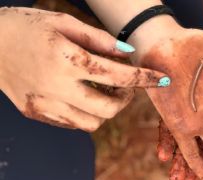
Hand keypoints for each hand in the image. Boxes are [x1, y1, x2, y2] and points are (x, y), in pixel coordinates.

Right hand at [0, 8, 165, 130]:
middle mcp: (56, 86)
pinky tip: (82, 96)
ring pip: (93, 123)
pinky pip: (73, 124)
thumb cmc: (27, 25)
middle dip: (126, 99)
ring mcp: (44, 104)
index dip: (145, 78)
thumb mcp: (64, 22)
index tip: (164, 80)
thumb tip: (129, 54)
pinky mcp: (35, 113)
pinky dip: (86, 113)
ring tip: (102, 90)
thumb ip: (100, 40)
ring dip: (107, 109)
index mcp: (67, 59)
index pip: (119, 75)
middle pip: (109, 109)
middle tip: (126, 85)